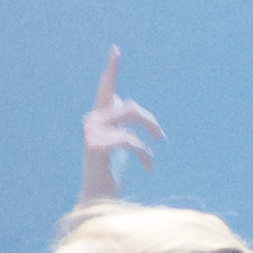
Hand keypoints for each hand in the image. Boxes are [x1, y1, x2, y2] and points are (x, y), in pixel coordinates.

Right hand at [82, 41, 157, 192]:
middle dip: (148, 120)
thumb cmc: (107, 175)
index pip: (105, 90)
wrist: (96, 202)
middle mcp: (91, 123)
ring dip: (147, 134)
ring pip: (128, 119)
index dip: (111, 70)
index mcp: (97, 120)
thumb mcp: (115, 143)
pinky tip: (149, 165)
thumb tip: (120, 100)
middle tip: (162, 136)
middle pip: (128, 106)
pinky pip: (128, 140)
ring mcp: (91, 134)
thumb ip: (117, 121)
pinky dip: (142, 153)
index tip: (116, 50)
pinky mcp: (95, 147)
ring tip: (153, 153)